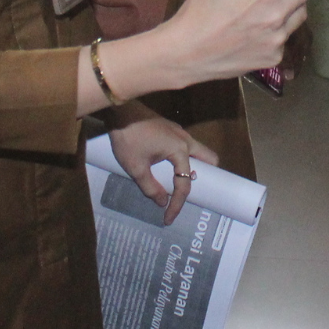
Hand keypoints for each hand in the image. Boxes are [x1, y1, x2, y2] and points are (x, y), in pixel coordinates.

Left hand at [106, 106, 217, 223]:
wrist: (120, 111)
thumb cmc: (128, 138)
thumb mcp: (135, 168)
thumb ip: (150, 187)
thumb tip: (162, 201)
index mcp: (180, 150)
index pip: (184, 184)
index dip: (178, 204)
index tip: (168, 218)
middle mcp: (186, 140)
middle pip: (209, 160)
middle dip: (206, 178)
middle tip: (187, 192)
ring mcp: (180, 132)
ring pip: (198, 151)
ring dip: (194, 167)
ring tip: (178, 182)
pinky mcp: (171, 128)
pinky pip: (186, 146)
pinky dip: (184, 159)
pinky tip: (168, 166)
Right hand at [159, 0, 328, 87]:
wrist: (187, 53)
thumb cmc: (199, 9)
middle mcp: (279, 11)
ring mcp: (279, 37)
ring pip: (302, 11)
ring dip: (293, 0)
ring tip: (268, 3)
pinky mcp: (274, 55)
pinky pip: (285, 34)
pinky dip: (277, 26)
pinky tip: (255, 29)